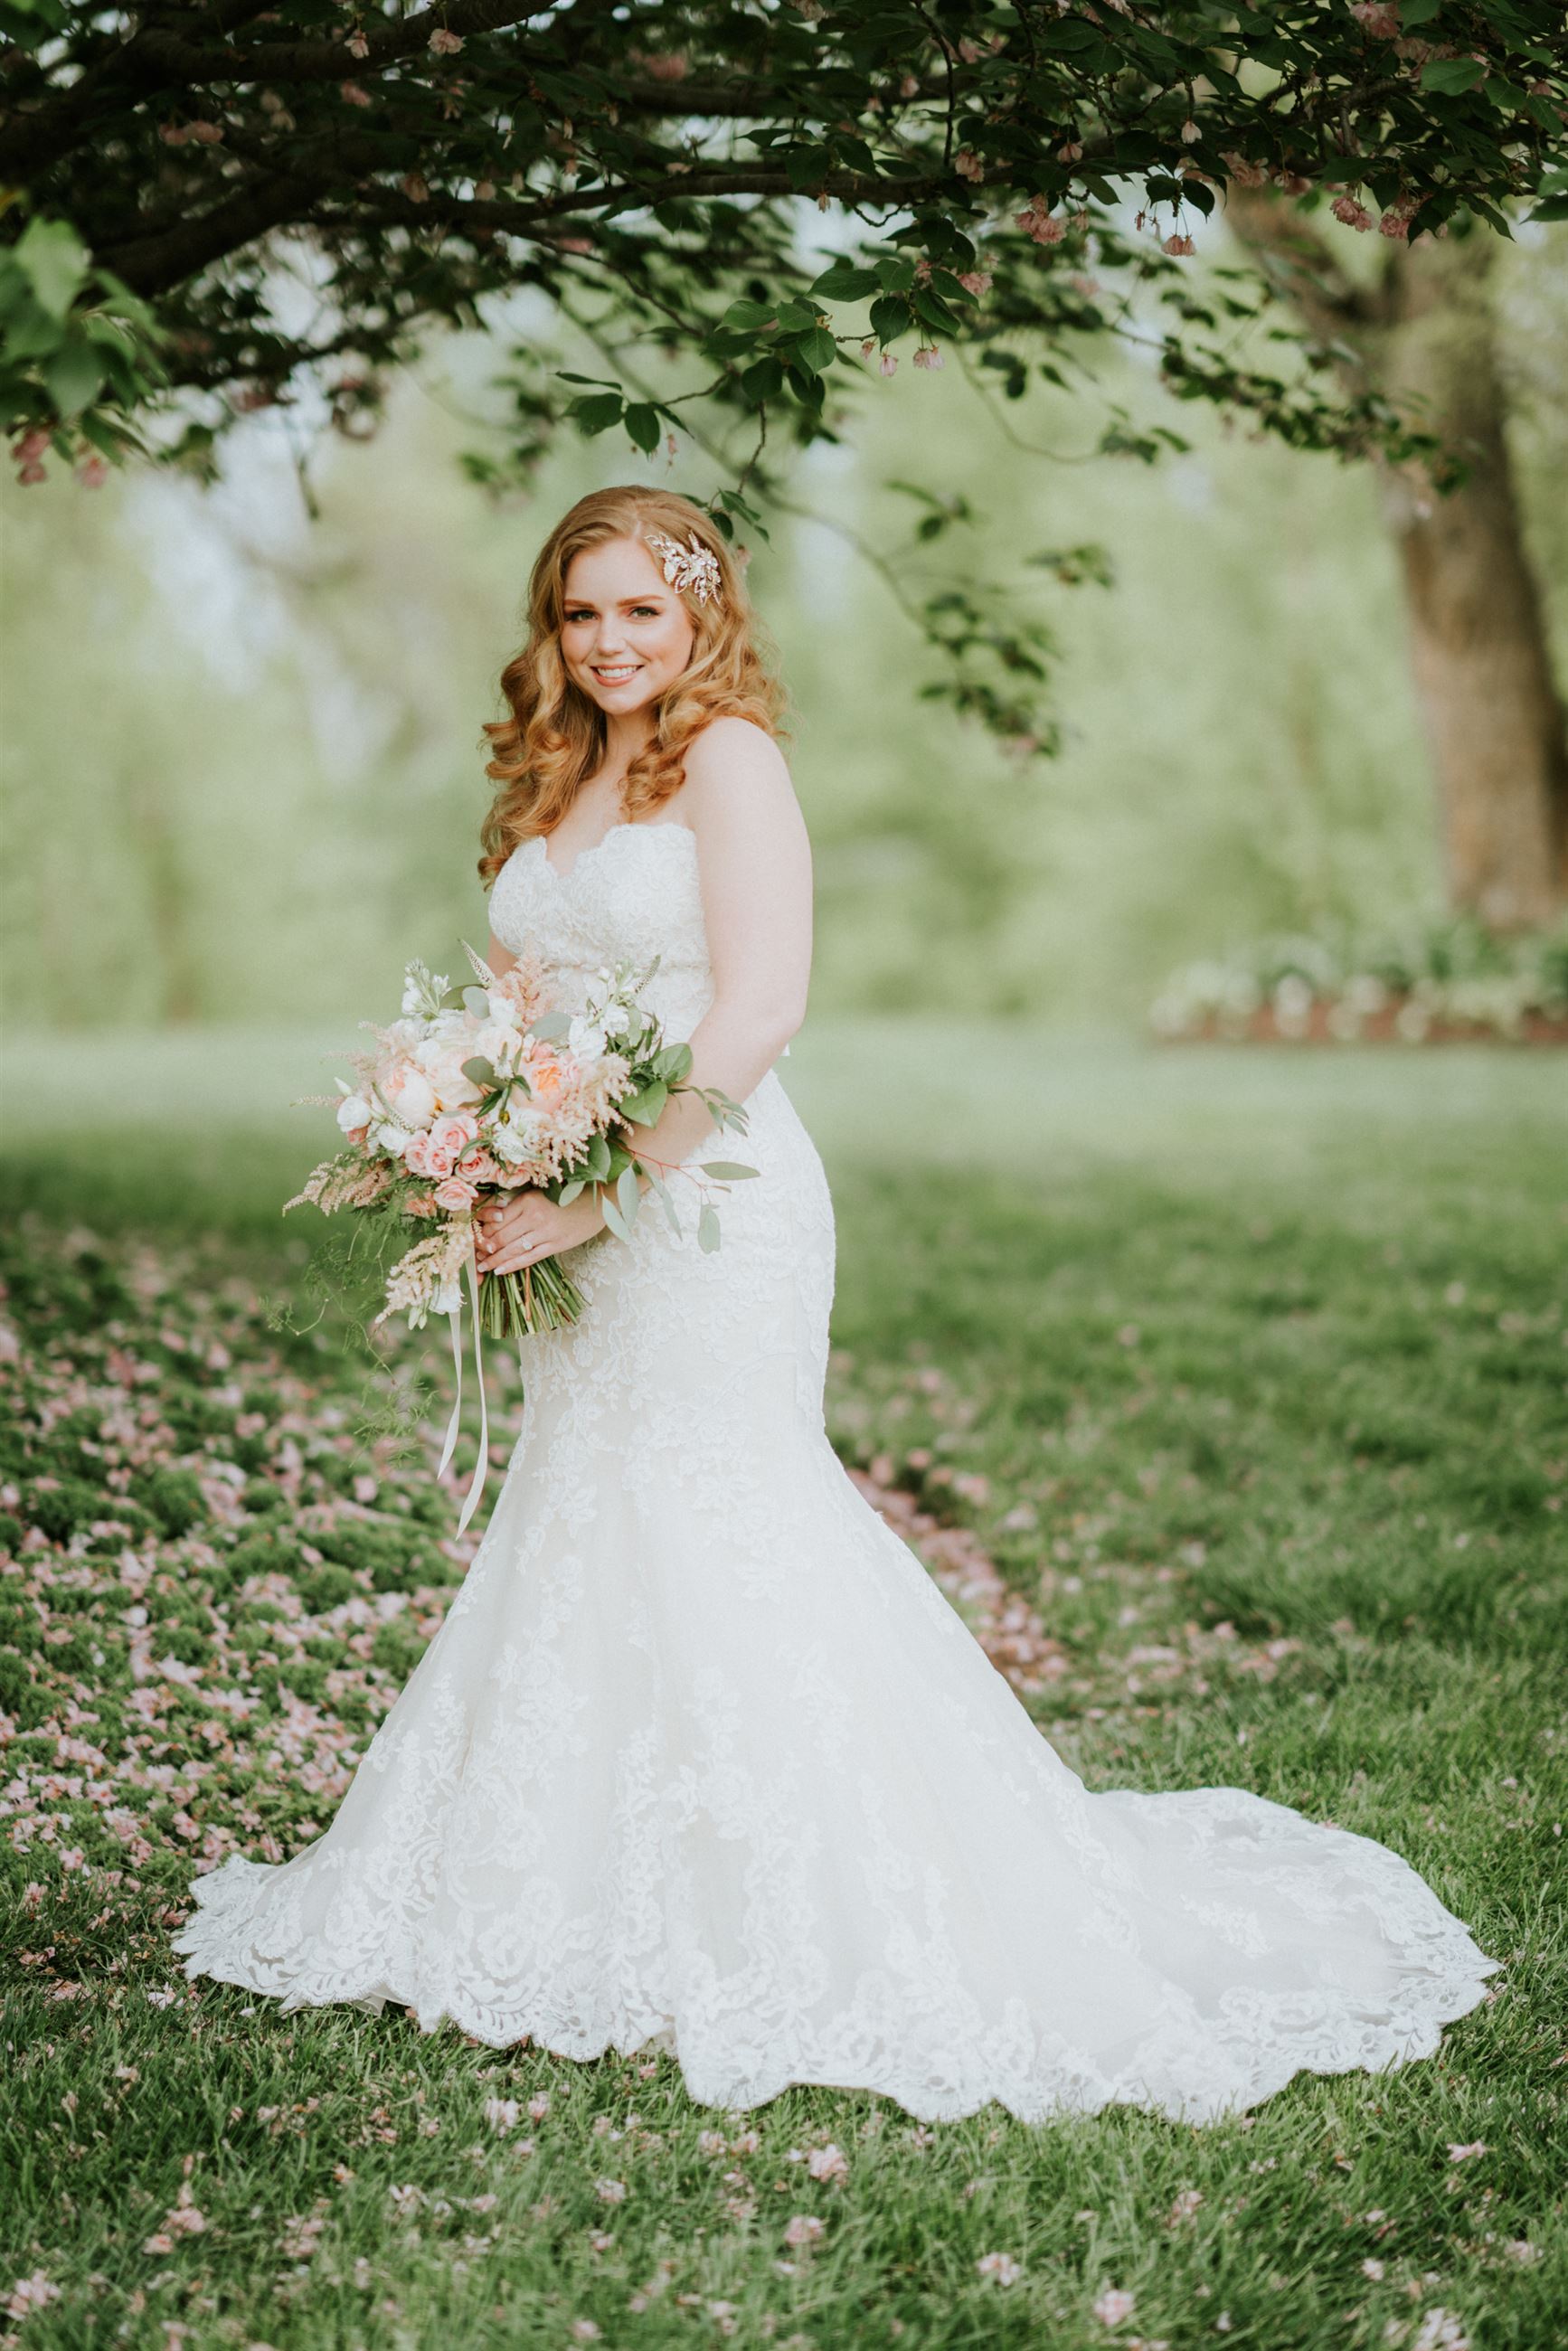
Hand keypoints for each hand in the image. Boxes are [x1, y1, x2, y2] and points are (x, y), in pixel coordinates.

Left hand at [473, 1186, 606, 1275]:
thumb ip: (519, 1204)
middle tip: (473, 1256)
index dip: (481, 1230)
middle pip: (501, 1236)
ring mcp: (546, 1232)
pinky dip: (513, 1265)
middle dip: (484, 1248)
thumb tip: (493, 1215)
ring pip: (512, 1249)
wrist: (601, 1199)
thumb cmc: (570, 1193)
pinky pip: (529, 1258)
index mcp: (528, 1200)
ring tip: (482, 1267)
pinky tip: (500, 1270)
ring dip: (494, 1260)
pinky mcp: (557, 1244)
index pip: (496, 1218)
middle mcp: (534, 1216)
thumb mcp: (541, 1192)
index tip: (472, 1237)